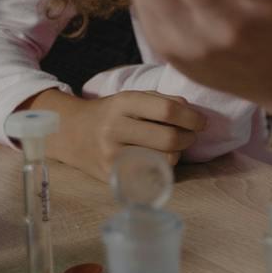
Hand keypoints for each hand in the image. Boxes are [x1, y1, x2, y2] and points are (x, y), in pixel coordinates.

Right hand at [21, 88, 207, 182]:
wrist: (71, 133)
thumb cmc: (111, 113)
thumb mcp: (132, 97)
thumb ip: (163, 100)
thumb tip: (194, 114)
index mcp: (123, 102)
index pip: (167, 109)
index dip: (191, 117)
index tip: (201, 122)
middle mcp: (115, 128)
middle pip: (168, 138)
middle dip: (188, 138)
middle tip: (190, 136)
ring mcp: (112, 154)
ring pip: (162, 159)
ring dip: (178, 154)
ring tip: (174, 147)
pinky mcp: (111, 174)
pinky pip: (149, 175)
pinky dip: (162, 168)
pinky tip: (161, 160)